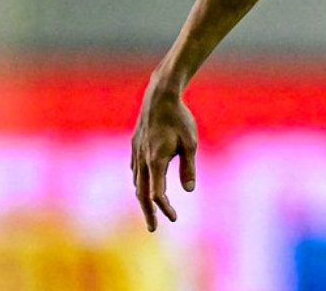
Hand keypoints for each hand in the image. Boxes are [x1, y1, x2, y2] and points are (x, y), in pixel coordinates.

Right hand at [130, 82, 197, 231]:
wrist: (160, 97)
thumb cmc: (179, 119)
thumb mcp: (190, 143)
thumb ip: (188, 167)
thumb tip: (189, 190)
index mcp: (156, 161)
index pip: (157, 193)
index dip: (164, 208)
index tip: (174, 217)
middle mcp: (142, 160)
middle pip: (142, 193)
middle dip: (148, 212)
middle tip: (153, 228)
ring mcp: (136, 153)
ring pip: (137, 182)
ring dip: (143, 198)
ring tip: (150, 210)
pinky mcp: (135, 145)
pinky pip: (135, 170)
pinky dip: (140, 183)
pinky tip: (144, 185)